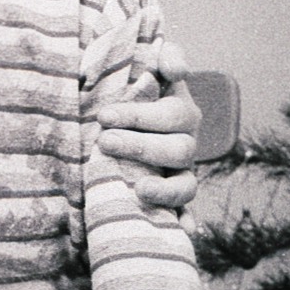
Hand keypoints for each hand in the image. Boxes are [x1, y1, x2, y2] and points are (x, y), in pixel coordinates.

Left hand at [95, 39, 200, 208]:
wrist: (123, 120)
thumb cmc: (133, 92)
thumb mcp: (145, 69)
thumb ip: (165, 57)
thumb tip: (174, 66)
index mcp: (180, 110)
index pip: (171, 113)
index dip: (140, 116)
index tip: (103, 117)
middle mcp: (185, 142)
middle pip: (177, 149)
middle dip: (139, 146)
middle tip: (104, 141)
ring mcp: (182, 171)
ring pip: (186, 184)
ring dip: (164, 188)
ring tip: (138, 189)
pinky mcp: (175, 195)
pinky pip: (185, 212)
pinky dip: (185, 221)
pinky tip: (183, 232)